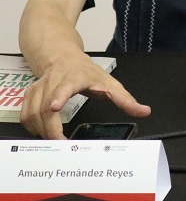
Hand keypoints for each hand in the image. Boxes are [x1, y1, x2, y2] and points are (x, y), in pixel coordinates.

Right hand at [19, 55, 150, 139]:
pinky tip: (41, 134)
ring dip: (41, 131)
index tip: (55, 108)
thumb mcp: (110, 82)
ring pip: (33, 112)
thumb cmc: (87, 72)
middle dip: (51, 128)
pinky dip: (31, 127)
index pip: (65, 86)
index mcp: (74, 77)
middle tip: (62, 143)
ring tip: (54, 142)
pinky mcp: (30, 94)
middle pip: (46, 107)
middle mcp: (54, 81)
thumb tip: (144, 111)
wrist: (63, 57)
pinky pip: (25, 114)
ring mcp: (39, 87)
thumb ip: (125, 99)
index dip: (59, 97)